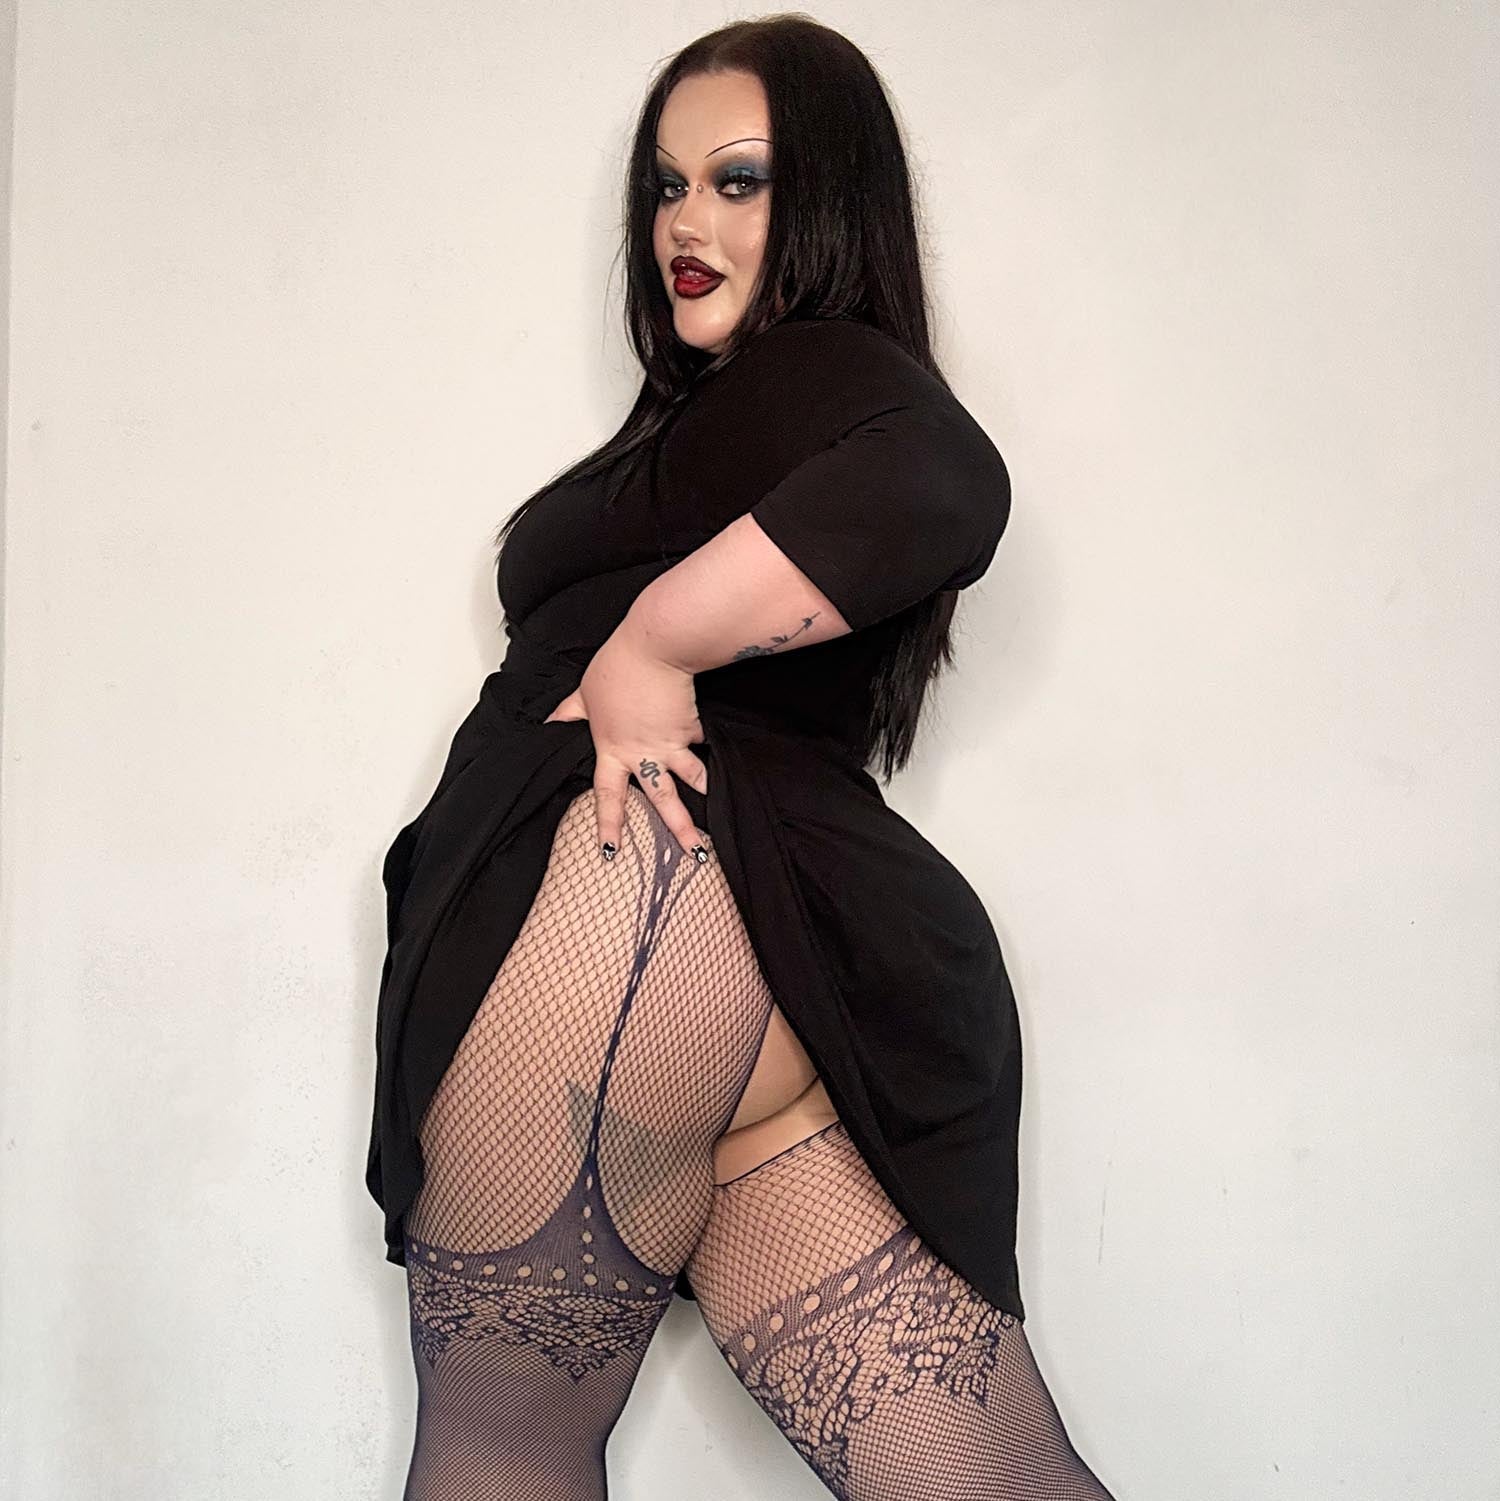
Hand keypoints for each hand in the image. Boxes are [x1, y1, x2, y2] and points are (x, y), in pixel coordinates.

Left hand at [542, 625, 709, 860]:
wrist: (656, 650)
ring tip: (716, 810)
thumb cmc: (618, 667)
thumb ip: (570, 713)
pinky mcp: (691, 727)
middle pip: (662, 799)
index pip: (609, 795)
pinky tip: (717, 753)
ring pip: (691, 778)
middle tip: (693, 853)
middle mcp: (643, 754)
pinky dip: (707, 746)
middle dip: (679, 828)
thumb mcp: (585, 692)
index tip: (612, 850)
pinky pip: (700, 740)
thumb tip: (550, 724)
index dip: (610, 824)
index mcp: (612, 749)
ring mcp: (671, 743)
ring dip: (704, 794)